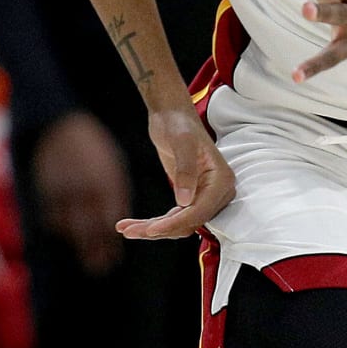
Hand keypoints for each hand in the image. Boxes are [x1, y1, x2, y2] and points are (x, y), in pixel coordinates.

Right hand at [31, 111, 128, 274]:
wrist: (59, 127)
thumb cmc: (92, 148)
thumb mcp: (111, 168)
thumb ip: (114, 195)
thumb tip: (117, 223)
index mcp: (105, 183)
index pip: (110, 221)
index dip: (112, 242)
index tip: (113, 256)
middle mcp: (85, 191)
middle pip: (91, 230)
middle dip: (97, 252)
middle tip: (101, 267)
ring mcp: (64, 192)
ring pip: (71, 227)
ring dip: (79, 244)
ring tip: (87, 258)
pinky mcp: (47, 191)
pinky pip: (53, 218)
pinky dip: (60, 228)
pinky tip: (67, 234)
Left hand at [115, 104, 233, 240]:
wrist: (172, 116)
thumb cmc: (179, 123)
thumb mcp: (182, 142)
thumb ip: (186, 170)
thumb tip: (186, 201)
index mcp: (221, 181)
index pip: (200, 212)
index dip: (176, 223)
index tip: (152, 230)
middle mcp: (216, 192)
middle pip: (189, 223)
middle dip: (160, 230)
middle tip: (130, 232)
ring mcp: (202, 196)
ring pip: (179, 224)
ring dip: (153, 229)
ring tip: (125, 229)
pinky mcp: (188, 198)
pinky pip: (172, 217)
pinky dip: (153, 223)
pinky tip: (130, 224)